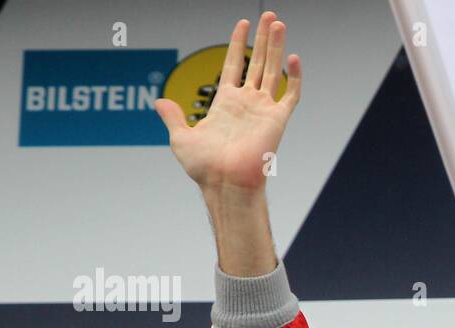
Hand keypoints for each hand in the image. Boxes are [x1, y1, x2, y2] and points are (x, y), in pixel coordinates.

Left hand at [155, 13, 301, 196]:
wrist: (224, 183)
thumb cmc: (203, 167)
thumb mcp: (180, 137)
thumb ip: (173, 116)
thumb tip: (159, 101)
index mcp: (226, 104)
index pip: (235, 65)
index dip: (238, 44)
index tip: (243, 24)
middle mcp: (247, 103)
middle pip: (258, 62)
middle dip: (263, 38)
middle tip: (270, 16)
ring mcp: (263, 110)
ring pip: (273, 70)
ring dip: (277, 46)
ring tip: (279, 23)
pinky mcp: (277, 120)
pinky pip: (290, 94)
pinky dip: (294, 77)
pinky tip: (294, 57)